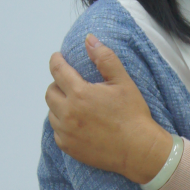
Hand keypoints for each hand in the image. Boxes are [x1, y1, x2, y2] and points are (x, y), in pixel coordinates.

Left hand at [45, 34, 173, 182]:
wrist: (139, 150)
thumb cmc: (132, 114)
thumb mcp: (123, 82)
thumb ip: (104, 58)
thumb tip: (89, 39)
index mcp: (80, 93)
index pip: (57, 70)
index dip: (56, 61)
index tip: (58, 57)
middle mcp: (68, 113)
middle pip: (50, 92)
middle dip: (58, 85)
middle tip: (72, 85)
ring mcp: (66, 132)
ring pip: (52, 112)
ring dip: (60, 105)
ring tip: (77, 106)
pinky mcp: (68, 147)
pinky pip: (57, 131)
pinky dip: (63, 124)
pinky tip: (78, 124)